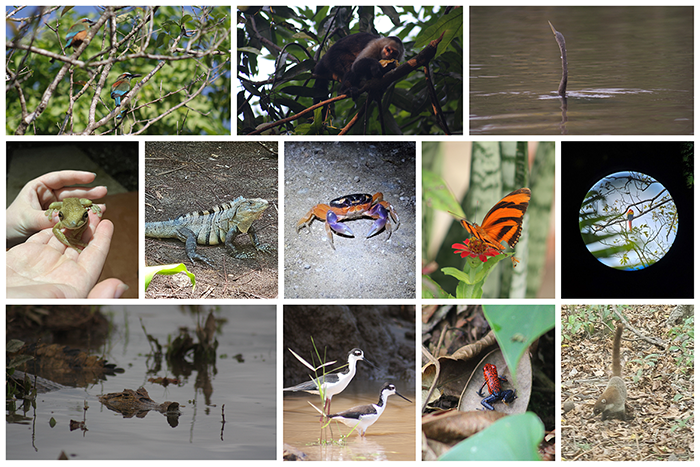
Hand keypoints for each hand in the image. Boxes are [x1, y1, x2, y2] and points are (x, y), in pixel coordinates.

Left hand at [6, 170, 106, 246]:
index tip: (91, 177)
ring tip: (102, 207)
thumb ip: (45, 218)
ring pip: (74, 205)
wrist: (4, 239)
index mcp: (38, 188)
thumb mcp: (26, 218)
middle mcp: (48, 197)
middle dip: (87, 192)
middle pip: (71, 191)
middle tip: (103, 191)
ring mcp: (54, 209)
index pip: (59, 178)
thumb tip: (63, 218)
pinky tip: (93, 218)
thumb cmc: (9, 224)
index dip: (76, 177)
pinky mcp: (58, 222)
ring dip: (88, 206)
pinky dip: (83, 218)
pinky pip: (72, 218)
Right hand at [6, 217, 127, 298]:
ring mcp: (42, 263)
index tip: (108, 223)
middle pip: (81, 245)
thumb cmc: (24, 306)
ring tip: (79, 208)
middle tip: (94, 210)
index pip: (95, 257)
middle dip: (89, 227)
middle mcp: (60, 273)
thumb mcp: (64, 302)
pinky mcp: (24, 256)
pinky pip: (42, 237)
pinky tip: (60, 216)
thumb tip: (121, 286)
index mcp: (74, 284)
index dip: (103, 239)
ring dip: (72, 224)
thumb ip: (95, 295)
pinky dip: (51, 226)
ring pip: (62, 238)